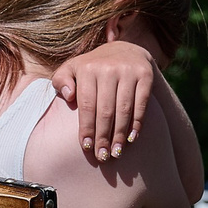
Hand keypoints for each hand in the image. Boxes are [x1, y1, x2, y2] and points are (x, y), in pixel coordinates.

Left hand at [52, 40, 154, 162]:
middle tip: (102, 157)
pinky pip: (141, 105)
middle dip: (103, 136)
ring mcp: (128, 71)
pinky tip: (131, 139)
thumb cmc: (94, 67)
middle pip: (105, 110)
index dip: (86, 128)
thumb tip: (67, 95)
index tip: (86, 147)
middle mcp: (108, 68)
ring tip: (116, 153)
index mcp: (88, 68)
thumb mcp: (73, 68)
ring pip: (124, 110)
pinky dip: (137, 124)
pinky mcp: (145, 76)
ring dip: (119, 135)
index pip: (86, 104)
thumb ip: (61, 80)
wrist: (127, 50)